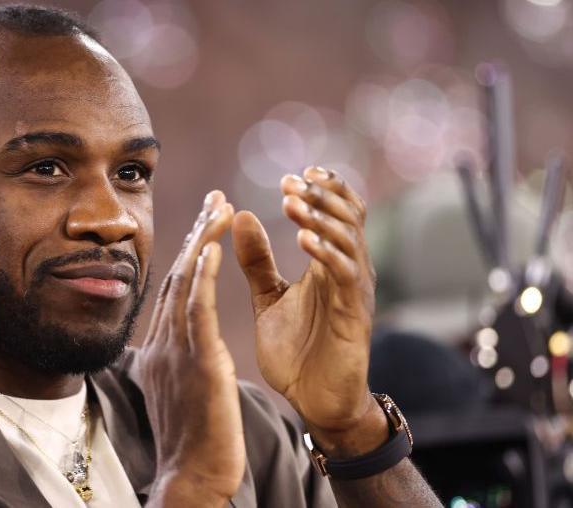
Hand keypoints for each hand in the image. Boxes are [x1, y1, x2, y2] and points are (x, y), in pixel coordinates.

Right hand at [135, 190, 242, 506]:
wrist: (192, 477)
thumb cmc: (191, 441)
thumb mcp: (177, 392)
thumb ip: (173, 362)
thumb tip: (167, 346)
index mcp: (159, 351)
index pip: (174, 292)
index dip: (189, 254)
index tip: (205, 225)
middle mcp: (162, 345)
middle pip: (177, 278)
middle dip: (197, 235)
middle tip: (215, 199)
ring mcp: (176, 353)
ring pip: (186, 286)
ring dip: (202, 243)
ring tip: (219, 208)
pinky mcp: (197, 364)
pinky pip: (196, 312)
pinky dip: (201, 277)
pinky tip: (210, 249)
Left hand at [232, 166, 385, 456]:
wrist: (313, 402)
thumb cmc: (297, 351)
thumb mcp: (268, 297)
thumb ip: (257, 260)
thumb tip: (239, 215)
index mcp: (329, 264)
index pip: (337, 213)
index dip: (321, 190)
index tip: (292, 175)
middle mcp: (349, 271)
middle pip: (348, 217)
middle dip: (320, 195)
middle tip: (290, 183)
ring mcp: (354, 292)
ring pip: (349, 240)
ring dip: (321, 218)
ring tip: (292, 203)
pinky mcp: (354, 316)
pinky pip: (347, 275)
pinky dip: (327, 253)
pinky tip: (304, 239)